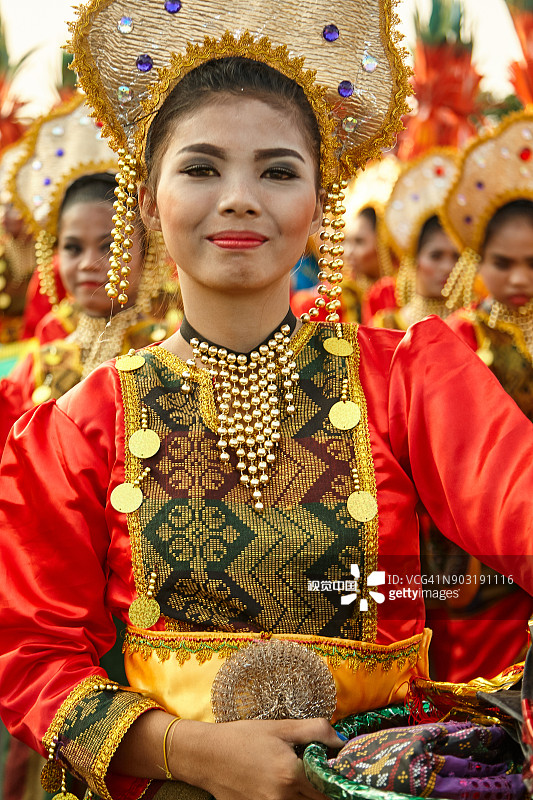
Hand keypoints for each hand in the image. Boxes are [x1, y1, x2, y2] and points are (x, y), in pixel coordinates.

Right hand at [170, 717, 343, 799]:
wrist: (205, 755)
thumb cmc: (242, 736)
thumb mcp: (279, 727)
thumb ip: (314, 730)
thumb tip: (341, 740)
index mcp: (290, 773)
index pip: (328, 786)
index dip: (338, 780)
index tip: (343, 772)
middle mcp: (282, 797)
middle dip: (325, 790)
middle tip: (324, 777)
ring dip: (308, 796)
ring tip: (304, 781)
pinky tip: (287, 788)